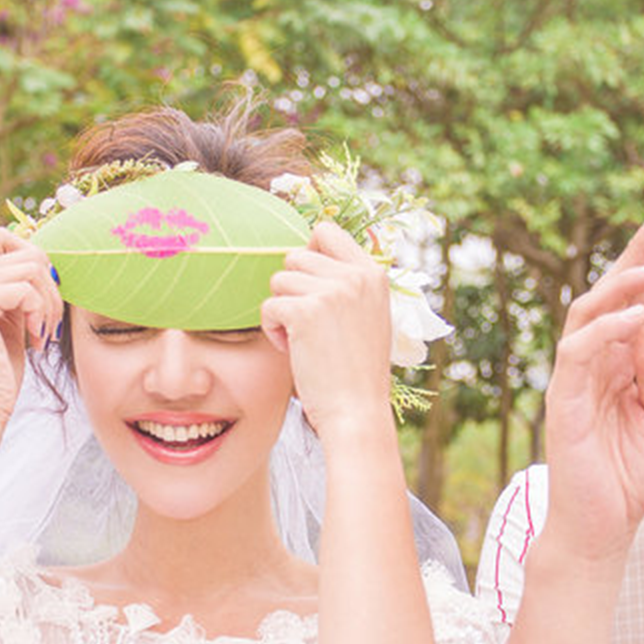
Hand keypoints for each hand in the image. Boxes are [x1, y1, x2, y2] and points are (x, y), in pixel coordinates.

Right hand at [0, 228, 62, 433]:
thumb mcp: (9, 318)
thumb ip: (17, 286)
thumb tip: (44, 255)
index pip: (4, 238)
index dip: (36, 263)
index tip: (45, 300)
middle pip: (24, 251)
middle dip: (50, 286)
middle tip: (50, 322)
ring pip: (30, 267)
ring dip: (49, 302)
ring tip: (44, 332)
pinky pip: (25, 289)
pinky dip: (40, 313)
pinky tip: (35, 339)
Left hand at [261, 222, 392, 440]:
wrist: (357, 411)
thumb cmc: (357, 372)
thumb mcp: (369, 317)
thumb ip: (349, 286)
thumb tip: (310, 255)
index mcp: (373, 274)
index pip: (326, 232)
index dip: (309, 254)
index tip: (308, 287)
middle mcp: (355, 276)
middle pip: (296, 257)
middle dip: (292, 290)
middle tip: (306, 325)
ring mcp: (332, 291)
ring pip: (279, 280)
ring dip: (281, 310)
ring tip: (301, 340)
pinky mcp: (306, 311)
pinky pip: (269, 305)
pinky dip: (272, 330)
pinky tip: (292, 350)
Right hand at [541, 202, 643, 561]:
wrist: (604, 528)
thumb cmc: (631, 476)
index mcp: (618, 362)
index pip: (632, 300)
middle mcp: (593, 362)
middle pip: (607, 292)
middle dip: (636, 251)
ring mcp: (575, 379)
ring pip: (588, 313)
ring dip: (624, 286)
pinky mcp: (564, 401)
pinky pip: (578, 353)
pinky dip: (606, 331)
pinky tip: (637, 318)